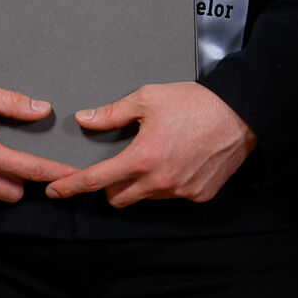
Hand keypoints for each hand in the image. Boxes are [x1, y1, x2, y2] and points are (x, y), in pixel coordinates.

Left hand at [47, 81, 254, 207]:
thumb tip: (85, 120)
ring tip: (153, 157)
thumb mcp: (147, 99)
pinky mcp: (200, 195)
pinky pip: (172, 196)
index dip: (72, 187)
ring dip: (140, 185)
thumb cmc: (195, 103)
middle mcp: (161, 181)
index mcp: (143, 158)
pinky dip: (167, 185)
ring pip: (145, 198)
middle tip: (117, 165)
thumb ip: (112, 113)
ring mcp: (182, 192)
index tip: (55, 191)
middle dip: (110, 186)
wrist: (242, 113)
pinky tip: (176, 163)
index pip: (96, 180)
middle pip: (118, 198)